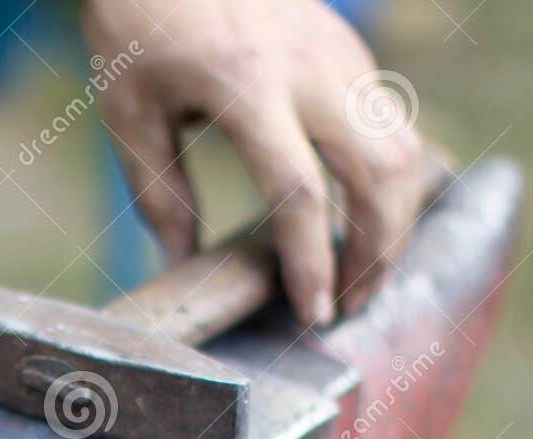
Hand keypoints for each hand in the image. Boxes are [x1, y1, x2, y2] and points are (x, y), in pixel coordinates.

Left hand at [83, 0, 431, 325]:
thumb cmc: (139, 19)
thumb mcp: (127, 109)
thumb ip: (160, 191)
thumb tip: (185, 264)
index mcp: (245, 83)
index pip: (301, 191)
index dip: (313, 262)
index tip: (314, 315)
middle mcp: (309, 68)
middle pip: (380, 175)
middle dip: (377, 255)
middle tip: (348, 307)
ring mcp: (341, 56)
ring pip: (404, 151)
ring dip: (394, 224)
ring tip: (359, 275)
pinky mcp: (351, 53)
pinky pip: (394, 128)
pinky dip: (389, 186)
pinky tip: (361, 223)